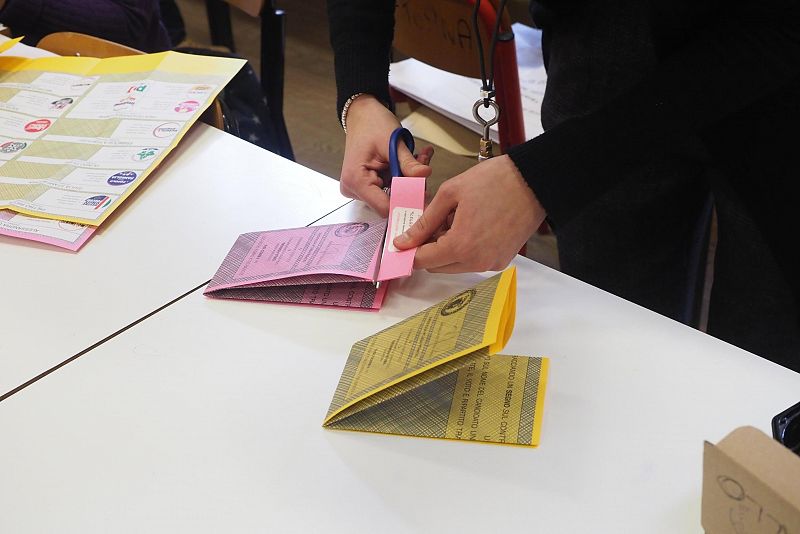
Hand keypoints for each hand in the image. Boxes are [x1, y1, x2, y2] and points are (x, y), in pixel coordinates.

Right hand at [340, 95, 433, 215]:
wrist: (362, 114)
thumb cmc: (372, 124)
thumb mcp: (393, 142)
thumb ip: (408, 163)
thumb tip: (424, 175)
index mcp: (356, 181)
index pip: (385, 207)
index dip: (406, 200)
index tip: (424, 189)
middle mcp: (354, 189)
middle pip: (391, 201)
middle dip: (411, 185)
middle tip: (424, 163)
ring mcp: (360, 189)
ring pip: (394, 194)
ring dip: (410, 178)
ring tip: (419, 157)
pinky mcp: (368, 185)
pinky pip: (391, 187)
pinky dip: (403, 175)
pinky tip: (412, 159)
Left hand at [393, 155, 544, 272]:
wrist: (533, 180)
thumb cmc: (496, 181)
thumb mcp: (450, 194)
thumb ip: (424, 222)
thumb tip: (404, 241)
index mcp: (460, 246)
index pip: (422, 261)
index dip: (409, 250)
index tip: (403, 241)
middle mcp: (476, 261)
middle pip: (437, 266)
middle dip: (429, 248)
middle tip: (432, 223)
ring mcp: (491, 263)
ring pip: (455, 265)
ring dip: (447, 248)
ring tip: (455, 220)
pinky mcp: (502, 260)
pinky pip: (474, 261)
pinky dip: (466, 249)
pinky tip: (471, 225)